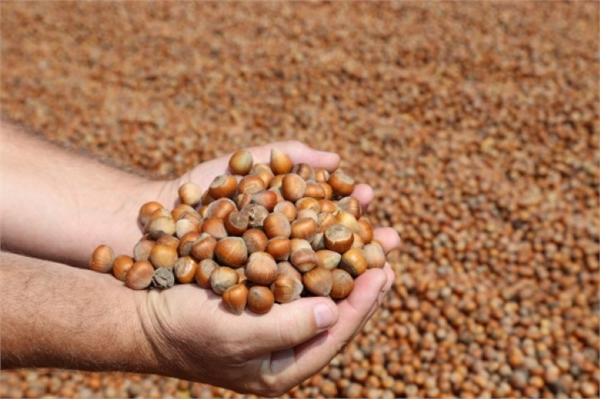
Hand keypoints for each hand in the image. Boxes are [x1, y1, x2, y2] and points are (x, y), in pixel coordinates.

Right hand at [137, 141, 399, 394]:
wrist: (145, 314)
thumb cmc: (186, 330)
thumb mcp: (237, 336)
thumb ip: (289, 327)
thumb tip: (335, 309)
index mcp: (286, 366)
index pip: (336, 334)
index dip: (363, 302)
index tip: (385, 271)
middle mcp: (287, 342)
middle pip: (337, 308)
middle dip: (364, 277)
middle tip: (389, 248)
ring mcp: (276, 316)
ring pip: (322, 286)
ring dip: (346, 258)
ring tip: (373, 233)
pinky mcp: (263, 292)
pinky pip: (300, 271)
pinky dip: (317, 250)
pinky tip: (331, 229)